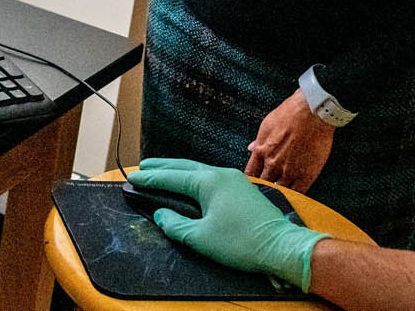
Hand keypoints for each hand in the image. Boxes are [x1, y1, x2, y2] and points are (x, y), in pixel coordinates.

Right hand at [128, 158, 329, 289]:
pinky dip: (194, 178)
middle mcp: (221, 174)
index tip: (134, 177)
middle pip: (185, 167)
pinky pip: (211, 177)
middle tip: (143, 166)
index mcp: (209, 181)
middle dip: (163, 167)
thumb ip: (176, 225)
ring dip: (179, 171)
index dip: (151, 179)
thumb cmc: (240, 242)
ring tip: (162, 172)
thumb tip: (161, 215)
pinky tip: (190, 184)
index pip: (172, 178)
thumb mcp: (201, 238)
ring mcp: (234, 180)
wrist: (280, 246)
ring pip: (199, 170)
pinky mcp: (242, 189)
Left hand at [245, 88, 333, 191]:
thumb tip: (250, 148)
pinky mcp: (305, 176)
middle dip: (264, 189)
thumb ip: (259, 141)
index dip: (251, 181)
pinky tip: (294, 200)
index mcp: (261, 151)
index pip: (250, 174)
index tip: (253, 185)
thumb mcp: (268, 125)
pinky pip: (297, 194)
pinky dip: (294, 198)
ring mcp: (288, 172)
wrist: (311, 112)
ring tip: (280, 200)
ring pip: (279, 192)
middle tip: (265, 195)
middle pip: (263, 185)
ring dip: (279, 195)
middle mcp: (272, 164)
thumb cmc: (290, 113)